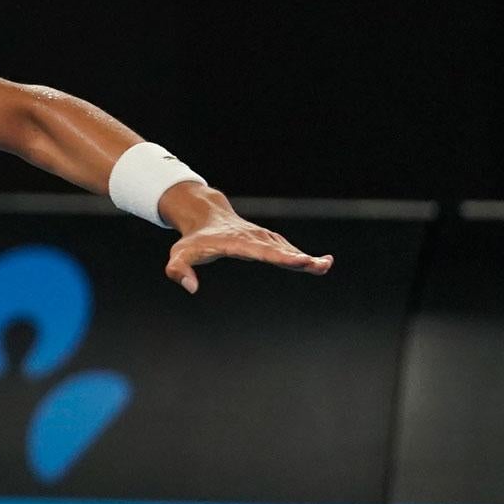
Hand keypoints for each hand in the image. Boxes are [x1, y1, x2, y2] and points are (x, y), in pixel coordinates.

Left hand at [160, 184, 333, 293]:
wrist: (206, 216)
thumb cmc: (192, 240)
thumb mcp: (178, 254)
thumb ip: (178, 270)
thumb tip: (191, 288)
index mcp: (235, 243)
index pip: (260, 251)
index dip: (279, 256)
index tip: (298, 260)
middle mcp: (253, 238)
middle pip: (279, 250)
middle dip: (300, 258)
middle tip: (322, 266)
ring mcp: (262, 238)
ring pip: (286, 248)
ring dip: (306, 258)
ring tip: (325, 265)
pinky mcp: (266, 240)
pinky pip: (286, 249)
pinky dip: (301, 256)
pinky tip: (317, 264)